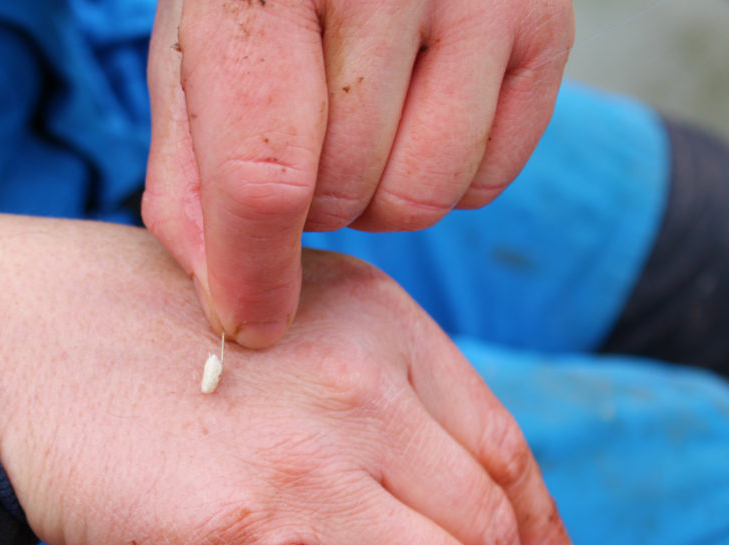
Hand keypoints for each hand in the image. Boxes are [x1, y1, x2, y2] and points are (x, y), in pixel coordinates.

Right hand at [0, 212, 578, 544]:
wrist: (13, 334)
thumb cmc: (130, 329)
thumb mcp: (278, 316)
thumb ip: (359, 385)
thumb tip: (416, 492)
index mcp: (381, 326)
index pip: (501, 449)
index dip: (543, 531)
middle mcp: (363, 391)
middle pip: (485, 529)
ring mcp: (307, 467)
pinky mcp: (240, 541)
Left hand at [142, 0, 574, 347]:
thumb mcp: (194, 58)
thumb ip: (191, 176)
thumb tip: (228, 301)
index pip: (264, 171)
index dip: (252, 270)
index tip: (248, 324)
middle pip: (344, 194)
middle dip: (310, 203)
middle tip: (302, 147)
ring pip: (423, 199)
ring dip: (376, 197)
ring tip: (357, 132)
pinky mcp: (545, 26)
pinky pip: (489, 182)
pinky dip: (442, 175)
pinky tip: (414, 116)